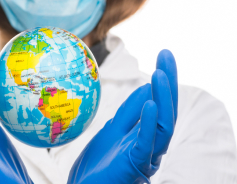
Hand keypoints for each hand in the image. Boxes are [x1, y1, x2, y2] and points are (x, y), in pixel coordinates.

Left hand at [68, 50, 177, 183]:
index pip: (158, 104)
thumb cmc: (98, 165)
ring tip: (160, 73)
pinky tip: (151, 103)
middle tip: (166, 54)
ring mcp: (145, 156)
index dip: (162, 81)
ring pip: (163, 126)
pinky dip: (150, 123)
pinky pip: (146, 144)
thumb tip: (146, 87)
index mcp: (145, 135)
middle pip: (165, 110)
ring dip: (163, 98)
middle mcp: (151, 145)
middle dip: (168, 82)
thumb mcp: (112, 130)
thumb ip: (129, 112)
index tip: (162, 55)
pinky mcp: (135, 165)